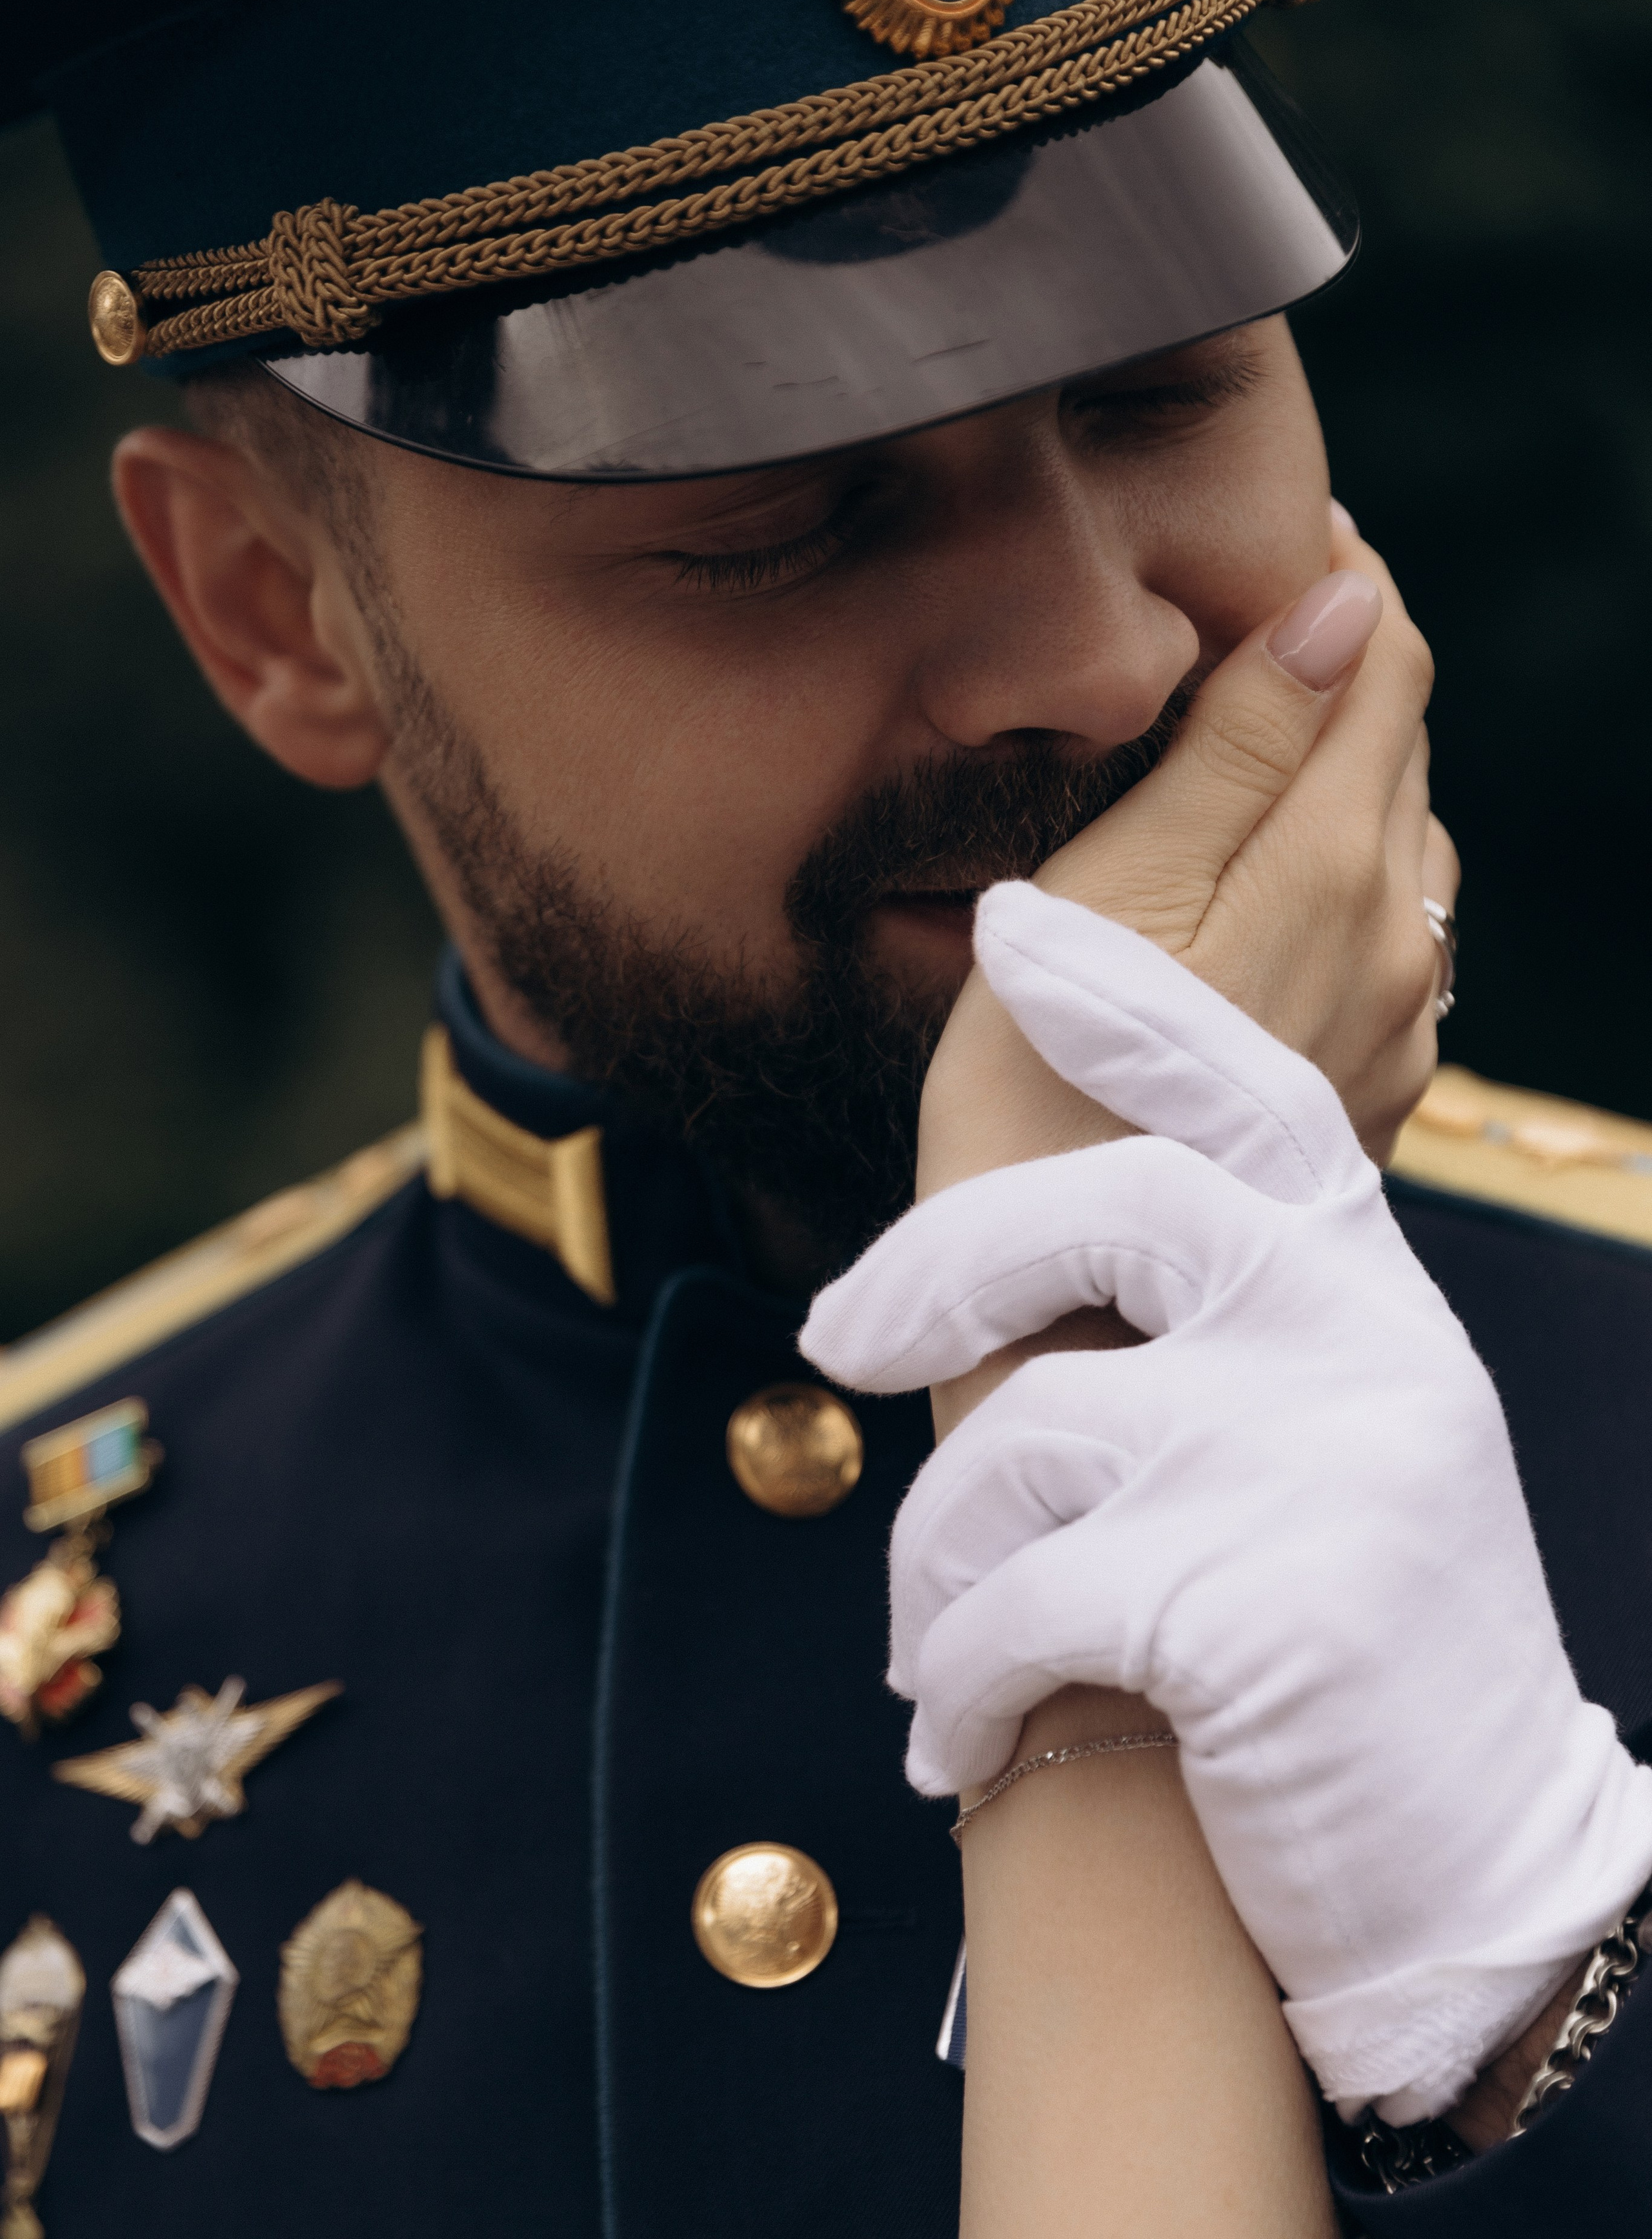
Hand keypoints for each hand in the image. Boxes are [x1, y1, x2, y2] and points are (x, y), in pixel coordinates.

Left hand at [802, 887, 1651, 2123]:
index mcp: (1367, 1289)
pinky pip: (1018, 1605)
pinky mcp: (1257, 1610)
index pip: (1246, 1093)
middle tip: (836, 1335)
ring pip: (1019, 1439)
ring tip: (940, 1652)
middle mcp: (1357, 1342)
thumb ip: (1224, 1330)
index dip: (1126, 1003)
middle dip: (932, 1271)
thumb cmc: (1353, 1644)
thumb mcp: (1325, 1437)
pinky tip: (965, 1741)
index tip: (1007, 928)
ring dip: (935, 1566)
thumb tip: (1005, 1265)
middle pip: (1094, 1211)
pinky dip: (960, 1682)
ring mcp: (1316, 1462)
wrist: (1476, 1876)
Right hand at [918, 508, 1455, 1224]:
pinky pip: (1387, 943)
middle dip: (1337, 674)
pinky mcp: (1372, 1095)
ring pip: (1398, 846)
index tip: (1275, 543)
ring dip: (1337, 781)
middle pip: (1401, 747)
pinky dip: (1334, 883)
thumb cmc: (1044, 1096)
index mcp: (1337, 868)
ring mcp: (1400, 1030)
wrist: (1069, 1319)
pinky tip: (1250, 906)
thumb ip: (1237, 746)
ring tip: (1231, 768)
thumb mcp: (1114, 890)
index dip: (1339, 585)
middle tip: (1236, 636)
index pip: (1386, 662)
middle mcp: (1402, 944)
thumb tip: (1340, 608)